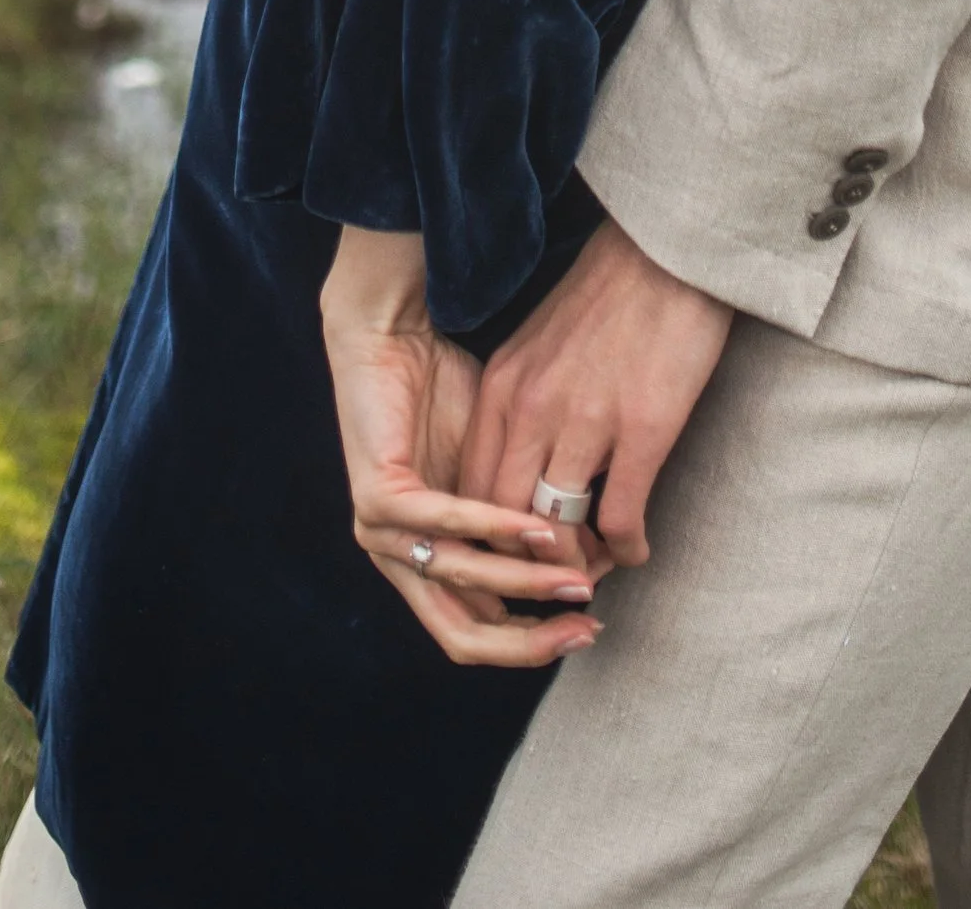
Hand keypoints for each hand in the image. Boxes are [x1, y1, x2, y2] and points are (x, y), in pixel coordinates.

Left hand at [320, 230, 603, 669]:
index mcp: (427, 559)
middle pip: (464, 636)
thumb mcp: (497, 470)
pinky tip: (539, 527)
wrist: (393, 332)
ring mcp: (382, 533)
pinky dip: (494, 530)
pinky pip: (443, 526)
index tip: (593, 620)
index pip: (481, 630)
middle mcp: (399, 558)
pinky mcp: (377, 496)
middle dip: (532, 638)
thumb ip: (523, 521)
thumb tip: (579, 564)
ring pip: (460, 580)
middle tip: (589, 624)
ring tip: (577, 576)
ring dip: (524, 582)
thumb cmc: (448, 390)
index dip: (536, 637)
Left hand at [460, 216, 732, 568]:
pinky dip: (626, 548)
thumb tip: (526, 457)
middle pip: (506, 519)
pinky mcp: (640, 429)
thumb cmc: (610, 291)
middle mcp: (531, 407)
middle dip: (526, 561)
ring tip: (599, 566)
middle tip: (557, 571)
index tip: (518, 548)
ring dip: (578, 562)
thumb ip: (525, 397)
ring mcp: (584, 420)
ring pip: (558, 531)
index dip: (492, 532)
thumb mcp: (541, 342)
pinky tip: (638, 548)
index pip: (472, 487)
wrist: (668, 247)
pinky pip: (619, 519)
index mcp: (503, 385)